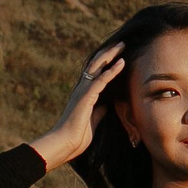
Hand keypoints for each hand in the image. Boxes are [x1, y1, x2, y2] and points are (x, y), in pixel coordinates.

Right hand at [29, 43, 125, 167]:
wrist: (64, 144)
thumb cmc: (77, 136)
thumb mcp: (93, 121)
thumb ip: (99, 111)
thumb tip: (106, 105)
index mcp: (83, 94)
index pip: (96, 73)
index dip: (106, 62)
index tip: (117, 54)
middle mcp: (82, 88)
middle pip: (96, 64)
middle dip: (109, 53)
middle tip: (121, 44)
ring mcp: (83, 91)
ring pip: (98, 67)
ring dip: (111, 55)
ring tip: (122, 46)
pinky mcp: (86, 96)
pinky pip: (101, 80)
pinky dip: (112, 70)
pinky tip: (122, 62)